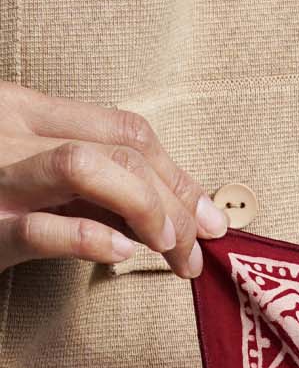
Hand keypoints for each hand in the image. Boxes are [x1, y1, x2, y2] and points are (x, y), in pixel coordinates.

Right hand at [0, 81, 226, 276]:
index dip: (181, 176)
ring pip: (86, 166)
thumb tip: (185, 216)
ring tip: (163, 249)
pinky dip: (92, 239)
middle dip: (177, 205)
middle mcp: (12, 136)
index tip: (209, 220)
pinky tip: (121, 252)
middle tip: (191, 254)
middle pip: (122, 150)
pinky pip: (43, 229)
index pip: (128, 130)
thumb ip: (100, 186)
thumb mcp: (40, 176)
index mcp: (27, 113)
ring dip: (146, 210)